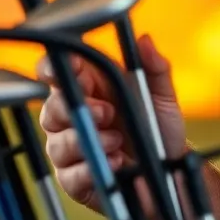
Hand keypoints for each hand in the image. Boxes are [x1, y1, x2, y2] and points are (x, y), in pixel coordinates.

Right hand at [37, 34, 187, 217]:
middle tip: (106, 112)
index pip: (56, 72)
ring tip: (117, 141)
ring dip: (88, 141)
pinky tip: (113, 163)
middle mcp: (73, 116)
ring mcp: (70, 148)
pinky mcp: (74, 179)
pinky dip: (91, 169)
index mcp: (88, 87)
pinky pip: (69, 175)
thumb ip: (154, 67)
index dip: (55, 68)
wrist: (169, 167)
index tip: (73, 70)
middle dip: (76, 109)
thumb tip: (144, 41)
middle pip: (50, 108)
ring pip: (57, 142)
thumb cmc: (158, 126)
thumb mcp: (161, 95)